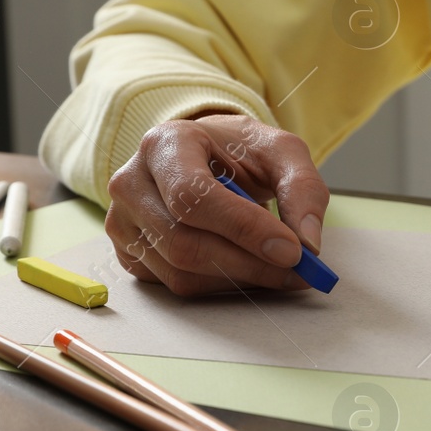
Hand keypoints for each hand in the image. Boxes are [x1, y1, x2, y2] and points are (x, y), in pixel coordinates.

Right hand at [105, 113, 329, 295]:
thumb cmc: (238, 152)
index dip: (243, 229)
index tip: (292, 251)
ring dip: (239, 280)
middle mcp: (131, 182)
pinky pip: (175, 285)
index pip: (193, 196)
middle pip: (184, 242)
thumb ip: (302, 188)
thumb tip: (308, 244)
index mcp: (164, 144)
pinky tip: (246, 269)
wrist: (204, 156)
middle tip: (297, 273)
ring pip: (180, 271)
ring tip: (279, 270)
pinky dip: (220, 286)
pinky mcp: (129, 253)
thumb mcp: (279, 152)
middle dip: (249, 264)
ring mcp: (122, 222)